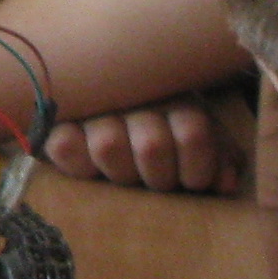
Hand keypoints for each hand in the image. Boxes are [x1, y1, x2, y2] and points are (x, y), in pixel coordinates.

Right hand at [42, 87, 251, 192]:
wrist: (104, 107)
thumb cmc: (163, 136)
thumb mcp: (200, 142)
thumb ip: (220, 157)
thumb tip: (223, 183)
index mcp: (172, 96)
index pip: (193, 134)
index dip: (196, 170)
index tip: (192, 183)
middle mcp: (130, 95)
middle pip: (152, 146)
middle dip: (159, 178)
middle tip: (155, 182)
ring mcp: (89, 108)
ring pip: (109, 147)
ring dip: (122, 173)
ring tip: (124, 175)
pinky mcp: (55, 126)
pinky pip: (65, 147)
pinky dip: (80, 163)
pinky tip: (90, 166)